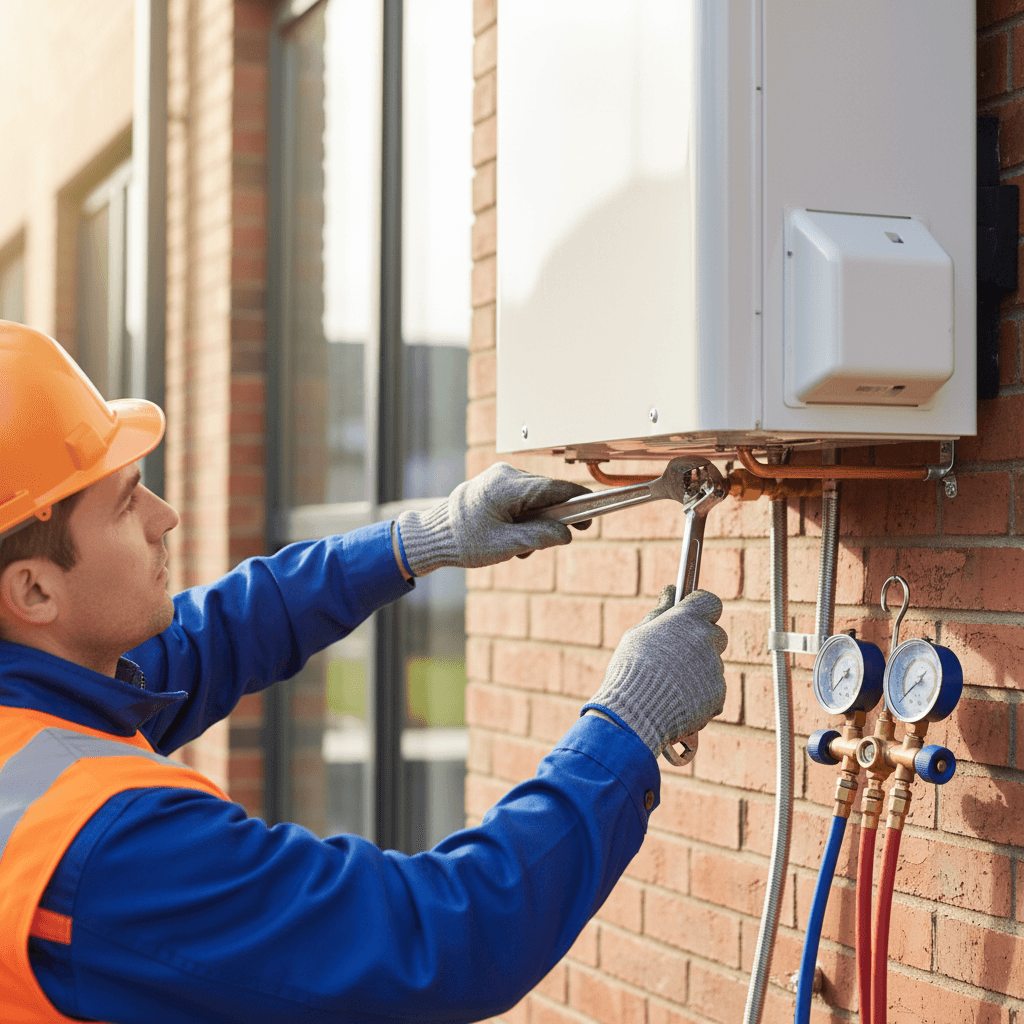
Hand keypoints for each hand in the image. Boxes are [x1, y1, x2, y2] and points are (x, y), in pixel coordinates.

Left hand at [397, 463, 591, 575]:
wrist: (432, 536)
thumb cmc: (462, 541)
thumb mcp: (505, 546)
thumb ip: (539, 538)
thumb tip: (567, 535)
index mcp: (508, 486)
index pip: (555, 489)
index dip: (578, 502)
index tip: (593, 513)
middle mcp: (506, 475)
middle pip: (547, 494)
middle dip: (550, 521)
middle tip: (543, 544)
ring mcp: (500, 478)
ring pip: (535, 499)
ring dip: (534, 523)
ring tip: (516, 546)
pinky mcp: (495, 485)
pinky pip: (521, 499)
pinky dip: (523, 518)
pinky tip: (510, 537)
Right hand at [585, 585, 727, 756]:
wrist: (636, 713)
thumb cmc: (630, 670)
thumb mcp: (638, 634)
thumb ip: (660, 612)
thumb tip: (670, 591)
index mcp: (686, 620)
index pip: (710, 602)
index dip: (701, 608)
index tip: (691, 614)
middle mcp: (705, 640)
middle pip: (716, 634)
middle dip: (702, 641)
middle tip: (678, 654)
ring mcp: (714, 668)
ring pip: (712, 664)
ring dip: (698, 670)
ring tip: (670, 684)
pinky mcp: (719, 694)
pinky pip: (713, 689)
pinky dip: (700, 694)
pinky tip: (677, 700)